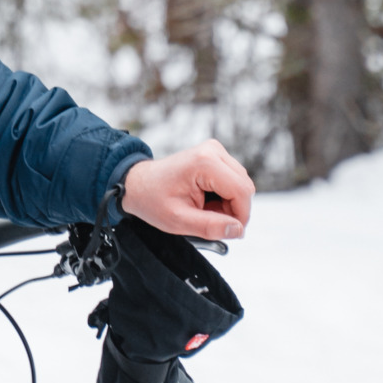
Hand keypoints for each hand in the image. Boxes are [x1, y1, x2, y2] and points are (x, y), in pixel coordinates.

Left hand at [120, 138, 253, 241]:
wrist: (137, 184)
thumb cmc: (153, 199)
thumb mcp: (179, 220)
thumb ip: (210, 227)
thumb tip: (238, 230)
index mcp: (205, 163)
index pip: (241, 191)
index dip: (240, 216)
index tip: (227, 231)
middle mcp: (213, 151)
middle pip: (244, 187)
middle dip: (232, 210)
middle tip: (208, 220)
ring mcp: (215, 151)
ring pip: (241, 185)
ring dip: (228, 204)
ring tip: (203, 210)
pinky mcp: (215, 156)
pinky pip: (233, 181)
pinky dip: (224, 196)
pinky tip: (205, 201)